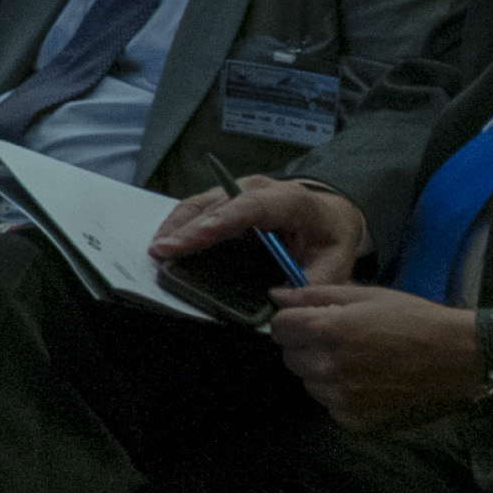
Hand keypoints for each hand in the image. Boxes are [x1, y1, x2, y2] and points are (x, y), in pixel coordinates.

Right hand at [153, 178, 367, 281]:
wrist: (330, 216)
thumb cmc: (330, 239)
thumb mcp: (335, 264)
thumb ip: (313, 284)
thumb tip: (283, 304)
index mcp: (289, 201)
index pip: (250, 208)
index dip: (220, 221)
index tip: (194, 237)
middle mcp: (259, 189)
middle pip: (216, 205)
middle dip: (187, 228)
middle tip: (161, 251)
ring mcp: (238, 188)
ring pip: (200, 202)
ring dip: (176, 225)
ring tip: (156, 250)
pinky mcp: (225, 196)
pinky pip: (197, 206)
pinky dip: (179, 223)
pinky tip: (166, 242)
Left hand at [266, 282, 485, 432]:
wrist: (461, 358)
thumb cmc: (416, 320)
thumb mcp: (367, 296)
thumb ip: (316, 296)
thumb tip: (275, 295)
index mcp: (327, 330)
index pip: (278, 327)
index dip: (294, 322)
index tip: (314, 321)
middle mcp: (328, 367)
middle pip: (290, 357)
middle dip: (308, 347)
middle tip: (344, 341)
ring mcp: (341, 398)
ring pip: (310, 383)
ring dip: (325, 372)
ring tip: (362, 362)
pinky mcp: (355, 421)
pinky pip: (332, 405)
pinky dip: (344, 395)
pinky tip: (372, 383)